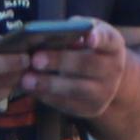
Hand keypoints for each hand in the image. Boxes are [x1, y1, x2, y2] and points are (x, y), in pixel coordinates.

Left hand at [2, 20, 128, 121]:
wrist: (105, 79)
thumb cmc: (88, 48)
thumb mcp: (87, 34)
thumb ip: (74, 30)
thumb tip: (50, 32)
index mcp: (113, 46)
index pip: (108, 40)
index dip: (99, 38)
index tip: (89, 37)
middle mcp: (113, 70)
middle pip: (87, 65)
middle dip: (60, 61)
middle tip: (35, 60)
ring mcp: (105, 92)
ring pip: (76, 89)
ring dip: (49, 84)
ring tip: (27, 80)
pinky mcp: (91, 108)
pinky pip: (68, 104)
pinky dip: (47, 97)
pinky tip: (31, 90)